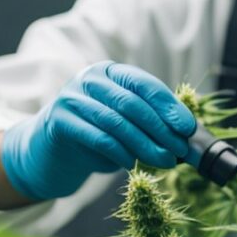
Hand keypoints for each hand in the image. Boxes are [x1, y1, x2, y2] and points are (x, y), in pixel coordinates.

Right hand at [0, 61, 196, 200]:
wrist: (48, 153)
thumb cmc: (94, 137)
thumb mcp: (124, 124)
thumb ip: (150, 123)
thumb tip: (188, 136)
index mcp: (111, 73)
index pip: (145, 85)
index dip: (169, 106)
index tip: (188, 128)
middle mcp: (90, 78)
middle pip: (132, 103)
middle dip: (161, 129)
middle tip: (179, 150)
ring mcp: (71, 97)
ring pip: (116, 121)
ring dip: (145, 144)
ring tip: (164, 161)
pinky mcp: (58, 120)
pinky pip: (97, 136)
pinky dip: (119, 152)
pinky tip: (132, 164)